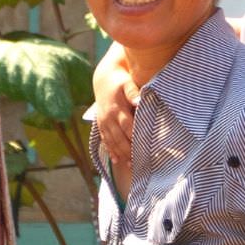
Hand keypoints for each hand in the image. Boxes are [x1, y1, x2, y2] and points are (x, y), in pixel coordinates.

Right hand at [92, 45, 138, 165]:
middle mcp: (108, 118)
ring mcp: (103, 122)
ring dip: (120, 154)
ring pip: (111, 141)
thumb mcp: (127, 83)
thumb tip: (139, 101)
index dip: (135, 139)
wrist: (104, 78)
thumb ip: (133, 92)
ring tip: (130, 166)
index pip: (127, 127)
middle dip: (128, 151)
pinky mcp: (101, 124)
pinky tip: (116, 160)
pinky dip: (110, 150)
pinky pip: (105, 140)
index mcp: (116, 109)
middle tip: (138, 163)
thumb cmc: (120, 81)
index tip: (143, 149)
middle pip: (119, 138)